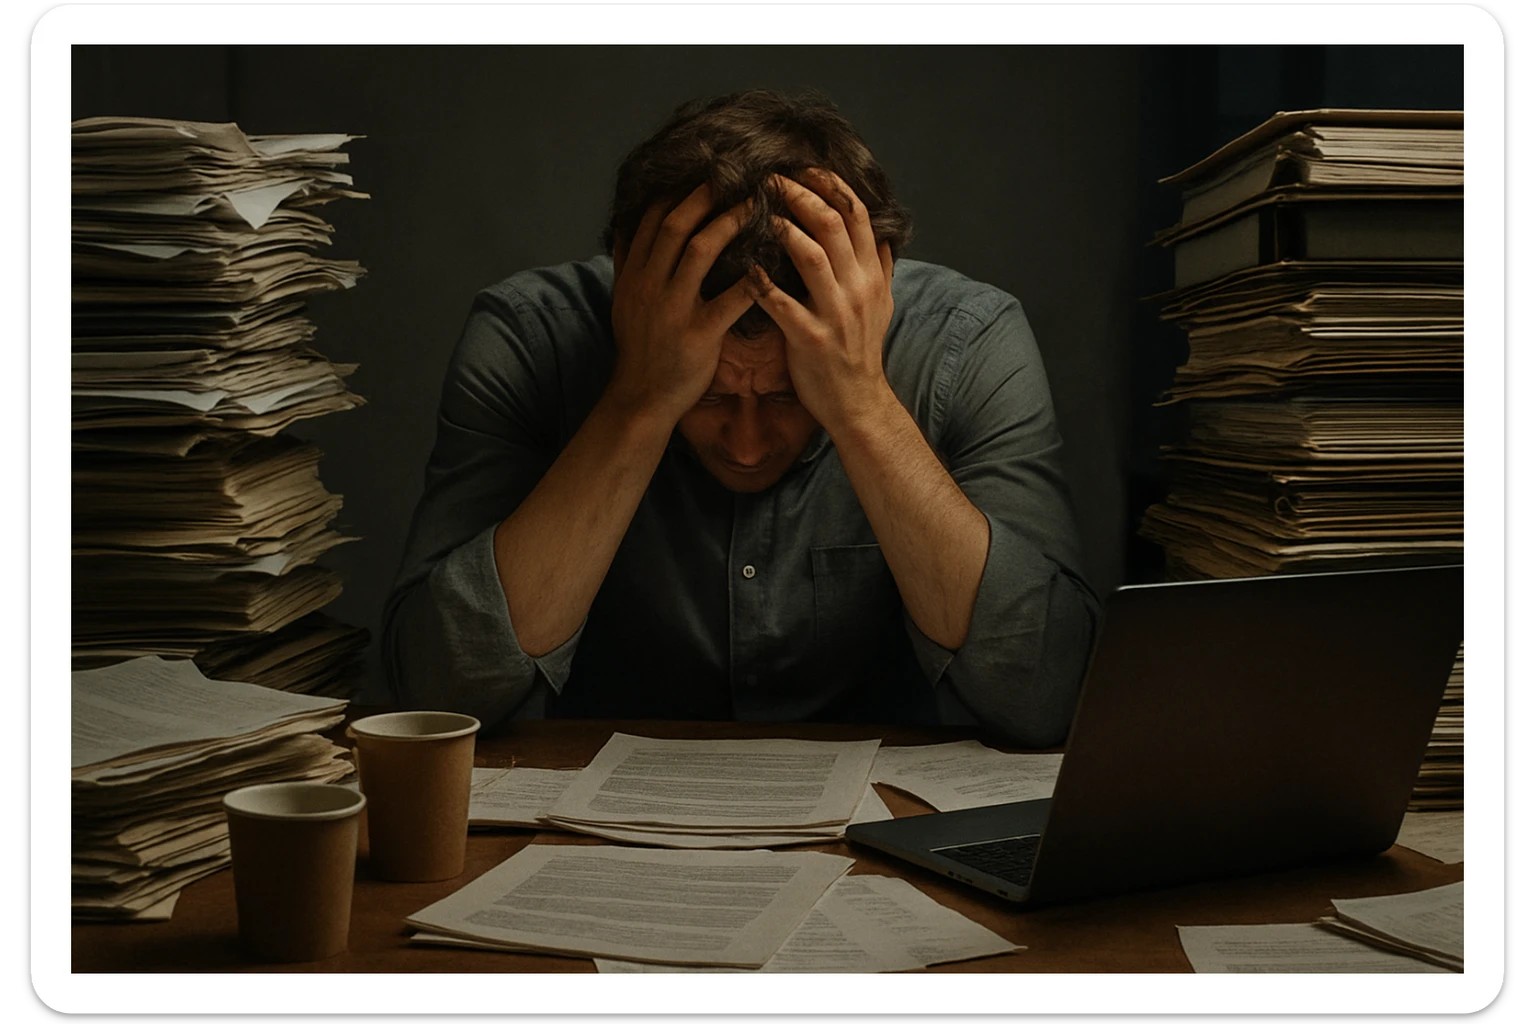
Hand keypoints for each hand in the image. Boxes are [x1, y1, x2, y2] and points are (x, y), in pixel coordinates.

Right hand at [609, 185, 756, 424]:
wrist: (641, 399)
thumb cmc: (640, 349)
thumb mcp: (622, 301)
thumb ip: (626, 264)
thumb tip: (624, 226)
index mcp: (632, 275)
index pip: (650, 219)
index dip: (678, 192)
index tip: (705, 174)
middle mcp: (648, 286)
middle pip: (674, 224)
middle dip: (706, 196)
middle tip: (737, 178)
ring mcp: (671, 309)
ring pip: (699, 251)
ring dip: (730, 223)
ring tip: (758, 207)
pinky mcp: (697, 335)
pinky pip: (728, 300)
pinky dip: (752, 279)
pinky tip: (773, 263)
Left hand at [747, 169, 896, 433]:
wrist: (858, 404)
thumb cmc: (860, 352)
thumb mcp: (881, 306)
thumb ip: (881, 269)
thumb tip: (885, 237)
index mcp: (871, 275)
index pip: (856, 214)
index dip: (829, 184)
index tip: (801, 167)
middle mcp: (858, 288)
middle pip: (833, 223)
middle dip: (799, 193)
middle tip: (769, 178)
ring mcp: (837, 314)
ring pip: (813, 255)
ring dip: (782, 227)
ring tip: (756, 211)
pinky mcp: (812, 340)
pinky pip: (783, 304)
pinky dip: (761, 282)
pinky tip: (744, 267)